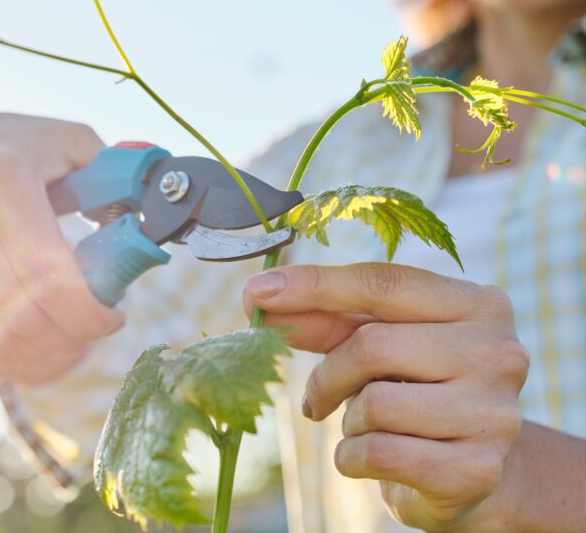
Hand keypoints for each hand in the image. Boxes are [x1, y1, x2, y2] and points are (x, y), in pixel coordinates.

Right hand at [0, 107, 123, 383]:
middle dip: (68, 340)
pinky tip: (32, 350)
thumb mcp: (68, 142)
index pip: (44, 273)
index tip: (112, 317)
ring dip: (38, 359)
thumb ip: (115, 178)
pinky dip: (4, 362)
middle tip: (91, 333)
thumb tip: (148, 229)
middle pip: (17, 316)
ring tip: (67, 346)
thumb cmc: (10, 148)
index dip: (86, 312)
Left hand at [243, 262, 528, 530]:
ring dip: (349, 420)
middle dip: (328, 375)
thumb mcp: (376, 346)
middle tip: (316, 398)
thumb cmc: (417, 391)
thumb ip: (325, 320)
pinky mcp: (476, 470)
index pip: (382, 282)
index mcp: (478, 305)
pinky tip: (367, 457)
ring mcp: (494, 414)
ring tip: (366, 427)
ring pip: (374, 404)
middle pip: (371, 345)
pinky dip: (352, 457)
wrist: (473, 473)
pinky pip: (377, 452)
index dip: (313, 285)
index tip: (254, 292)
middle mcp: (499, 352)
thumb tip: (259, 297)